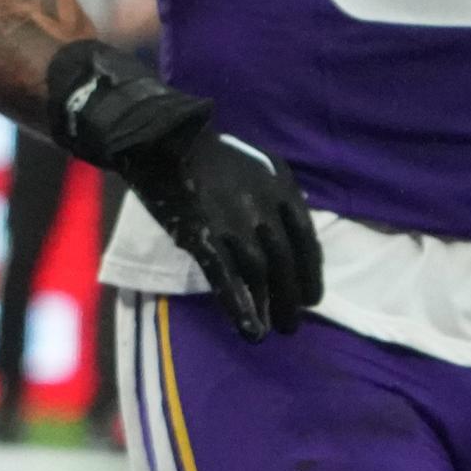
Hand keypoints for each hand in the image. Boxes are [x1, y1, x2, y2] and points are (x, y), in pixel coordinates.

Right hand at [45, 39, 320, 342]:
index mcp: (281, 187)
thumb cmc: (208, 152)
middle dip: (293, 298)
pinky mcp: (202, 236)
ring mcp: (233, 222)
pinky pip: (226, 278)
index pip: (307, 240)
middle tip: (293, 323)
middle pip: (286, 263)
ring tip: (274, 331)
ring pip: (261, 274)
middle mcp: (263, 207)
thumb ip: (274, 196)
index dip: (311, 273)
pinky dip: (241, 308)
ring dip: (272, 307)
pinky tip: (251, 332)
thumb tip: (285, 236)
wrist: (159, 137)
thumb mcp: (256, 165)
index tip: (311, 296)